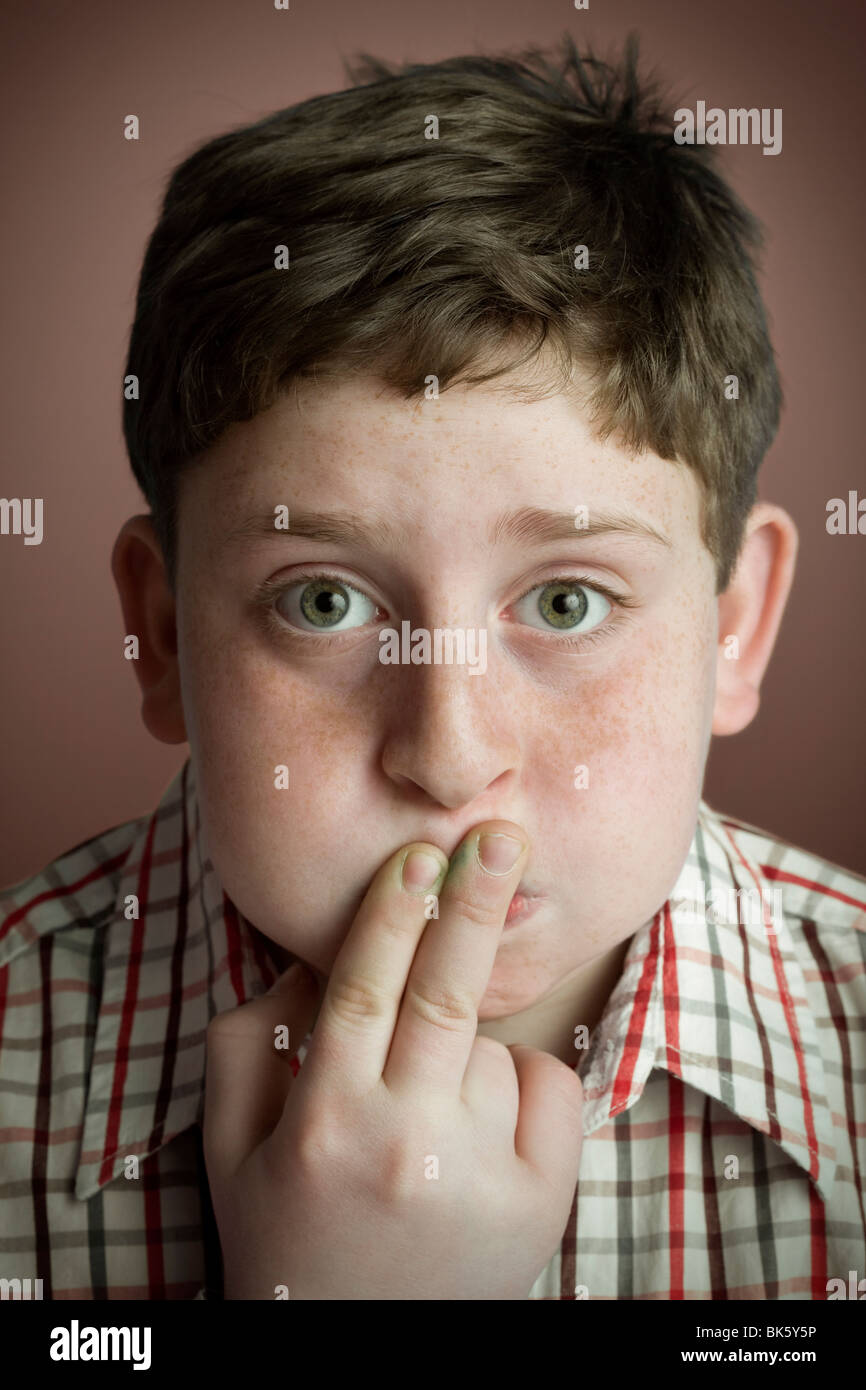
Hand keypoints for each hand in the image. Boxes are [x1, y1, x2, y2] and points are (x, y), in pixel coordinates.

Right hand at [202, 822, 583, 1298]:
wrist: (363, 1360)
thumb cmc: (288, 1238)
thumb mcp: (232, 1152)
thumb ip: (247, 1046)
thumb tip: (303, 959)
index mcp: (325, 1124)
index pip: (362, 993)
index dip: (391, 915)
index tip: (418, 855)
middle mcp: (405, 1147)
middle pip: (446, 996)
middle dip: (475, 904)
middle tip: (505, 837)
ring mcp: (481, 1177)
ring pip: (494, 1048)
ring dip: (469, 1049)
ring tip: (430, 1117)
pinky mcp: (541, 1203)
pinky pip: (548, 1088)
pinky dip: (523, 1083)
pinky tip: (481, 1132)